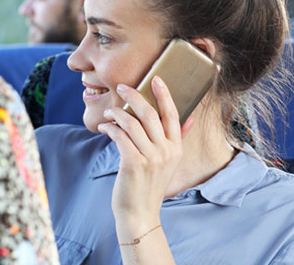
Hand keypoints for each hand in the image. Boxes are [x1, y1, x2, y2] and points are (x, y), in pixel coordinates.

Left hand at [98, 76, 194, 237]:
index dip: (165, 95)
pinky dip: (110, 128)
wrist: (140, 213)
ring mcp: (151, 158)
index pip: (172, 115)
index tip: (156, 79)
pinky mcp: (133, 163)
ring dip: (118, 113)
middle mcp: (166, 151)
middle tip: (122, 87)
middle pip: (151, 114)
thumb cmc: (149, 185)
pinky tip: (105, 127)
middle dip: (135, 96)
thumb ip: (177, 139)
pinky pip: (120, 136)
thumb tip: (188, 118)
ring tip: (109, 112)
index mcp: (176, 148)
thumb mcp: (169, 162)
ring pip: (132, 123)